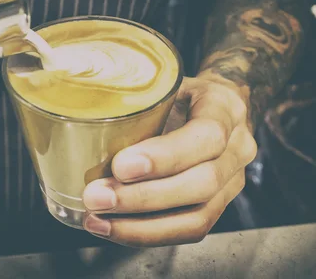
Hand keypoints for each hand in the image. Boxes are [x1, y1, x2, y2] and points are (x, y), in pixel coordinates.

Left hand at [82, 76, 257, 246]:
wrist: (214, 104)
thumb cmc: (181, 92)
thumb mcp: (163, 83)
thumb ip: (136, 99)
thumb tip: (79, 115)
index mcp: (225, 108)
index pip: (206, 136)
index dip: (164, 156)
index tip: (121, 165)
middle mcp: (237, 148)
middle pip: (201, 184)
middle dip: (143, 198)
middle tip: (96, 197)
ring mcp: (232, 181)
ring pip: (196, 218)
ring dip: (141, 225)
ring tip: (97, 220)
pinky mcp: (218, 205)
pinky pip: (188, 230)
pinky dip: (146, 233)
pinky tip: (111, 227)